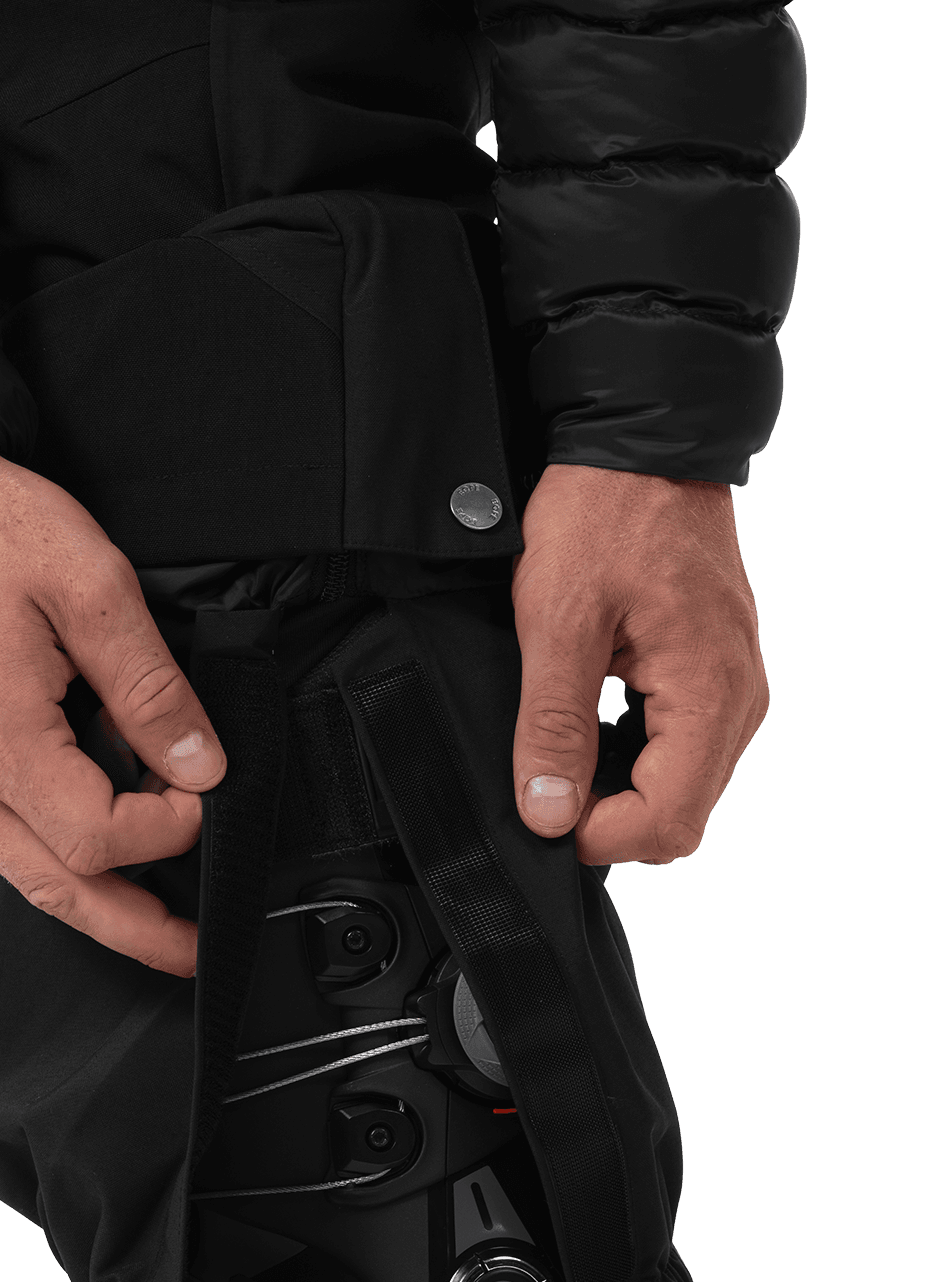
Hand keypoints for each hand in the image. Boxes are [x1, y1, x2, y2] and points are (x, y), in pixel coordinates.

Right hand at [0, 447, 225, 975]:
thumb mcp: (93, 586)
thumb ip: (151, 687)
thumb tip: (199, 767)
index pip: (92, 834)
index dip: (163, 830)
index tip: (205, 790)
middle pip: (55, 885)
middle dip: (132, 928)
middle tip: (194, 951)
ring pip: (29, 873)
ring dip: (99, 908)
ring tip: (161, 930)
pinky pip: (11, 837)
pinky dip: (64, 865)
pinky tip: (106, 869)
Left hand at [511, 463, 769, 865]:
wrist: (641, 444)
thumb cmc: (603, 516)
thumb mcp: (556, 622)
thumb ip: (553, 726)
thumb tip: (549, 816)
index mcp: (711, 694)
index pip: (669, 824)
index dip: (598, 837)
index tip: (541, 811)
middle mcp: (739, 701)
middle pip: (680, 818)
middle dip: (607, 820)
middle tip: (542, 780)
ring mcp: (732, 689)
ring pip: (679, 790)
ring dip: (617, 791)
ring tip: (559, 751)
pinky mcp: (714, 676)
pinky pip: (679, 750)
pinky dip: (631, 758)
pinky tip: (586, 731)